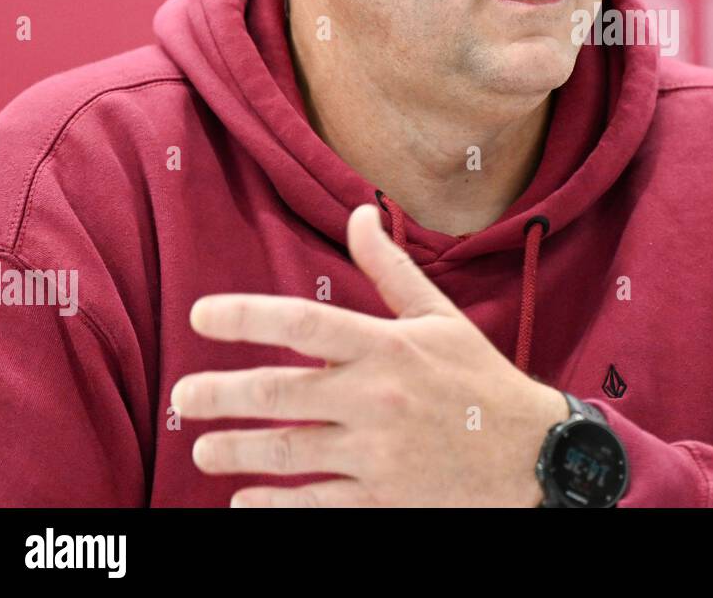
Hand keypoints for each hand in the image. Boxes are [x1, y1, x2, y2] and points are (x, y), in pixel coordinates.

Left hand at [169, 203, 569, 506]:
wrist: (530, 453)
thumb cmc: (479, 378)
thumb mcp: (439, 316)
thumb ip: (390, 267)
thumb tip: (360, 209)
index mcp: (389, 347)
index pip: (305, 323)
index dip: (246, 316)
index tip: (200, 315)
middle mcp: (377, 398)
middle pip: (281, 393)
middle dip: (220, 394)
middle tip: (181, 395)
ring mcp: (378, 454)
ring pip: (287, 452)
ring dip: (235, 449)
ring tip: (202, 447)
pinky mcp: (383, 499)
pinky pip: (314, 504)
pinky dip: (273, 504)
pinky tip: (244, 500)